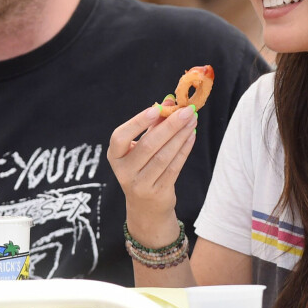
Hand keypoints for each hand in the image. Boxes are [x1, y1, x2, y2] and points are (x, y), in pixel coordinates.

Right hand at [108, 100, 197, 245]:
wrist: (146, 207)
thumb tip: (170, 101)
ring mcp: (140, 184)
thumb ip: (153, 124)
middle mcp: (124, 171)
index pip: (120, 137)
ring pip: (163, 156)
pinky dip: (184, 150)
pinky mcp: (158, 192)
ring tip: (192, 120)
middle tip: (186, 111)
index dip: (137, 122)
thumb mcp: (142, 147)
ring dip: (180, 136)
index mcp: (115, 156)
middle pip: (148, 145)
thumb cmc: (143, 168)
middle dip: (170, 126)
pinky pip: (174, 167)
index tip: (157, 108)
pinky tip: (191, 136)